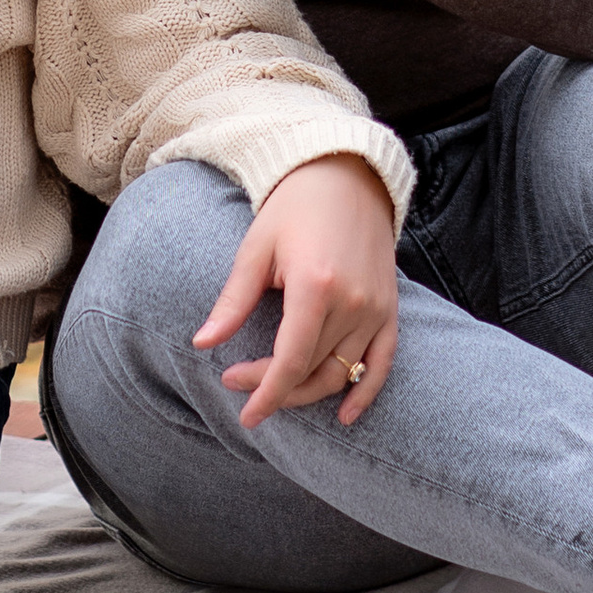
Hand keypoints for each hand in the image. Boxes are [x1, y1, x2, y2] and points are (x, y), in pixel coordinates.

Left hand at [194, 153, 399, 428]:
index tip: (244, 413)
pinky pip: (382, 362)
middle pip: (311, 369)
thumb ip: (233, 301)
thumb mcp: (255, 249)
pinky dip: (366, 391)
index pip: (290, 360)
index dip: (265, 392)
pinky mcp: (390, 308)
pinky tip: (346, 416)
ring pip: (342, 372)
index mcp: (315, 286)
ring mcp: (376, 308)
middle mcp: (352, 303)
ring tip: (275, 393)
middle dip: (273, 386)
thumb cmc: (293, 209)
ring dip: (308, 393)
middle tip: (236, 381)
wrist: (346, 176)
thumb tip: (202, 343)